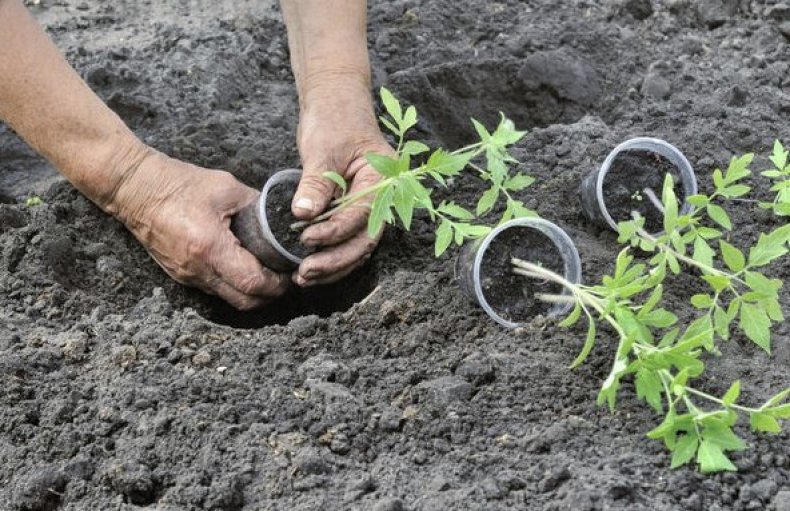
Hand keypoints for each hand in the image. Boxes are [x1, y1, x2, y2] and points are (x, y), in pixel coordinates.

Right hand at [110, 150, 289, 308]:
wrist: (134, 188)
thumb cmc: (178, 183)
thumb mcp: (226, 187)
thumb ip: (256, 205)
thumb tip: (279, 217)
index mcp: (210, 247)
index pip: (252, 282)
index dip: (276, 283)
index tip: (290, 273)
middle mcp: (198, 269)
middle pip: (243, 301)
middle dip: (269, 295)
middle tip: (283, 279)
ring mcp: (187, 276)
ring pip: (228, 298)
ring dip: (251, 292)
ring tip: (267, 273)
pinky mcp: (180, 275)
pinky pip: (213, 289)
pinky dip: (232, 285)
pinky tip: (242, 267)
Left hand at [291, 80, 393, 286]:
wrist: (336, 102)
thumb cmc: (334, 118)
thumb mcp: (322, 148)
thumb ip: (315, 183)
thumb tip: (303, 214)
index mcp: (383, 178)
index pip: (361, 214)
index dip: (335, 231)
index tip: (306, 238)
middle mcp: (382, 197)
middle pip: (364, 240)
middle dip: (335, 260)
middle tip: (305, 272)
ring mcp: (368, 206)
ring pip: (357, 246)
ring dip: (332, 265)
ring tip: (303, 277)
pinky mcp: (353, 210)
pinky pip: (346, 239)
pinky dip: (330, 254)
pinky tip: (308, 266)